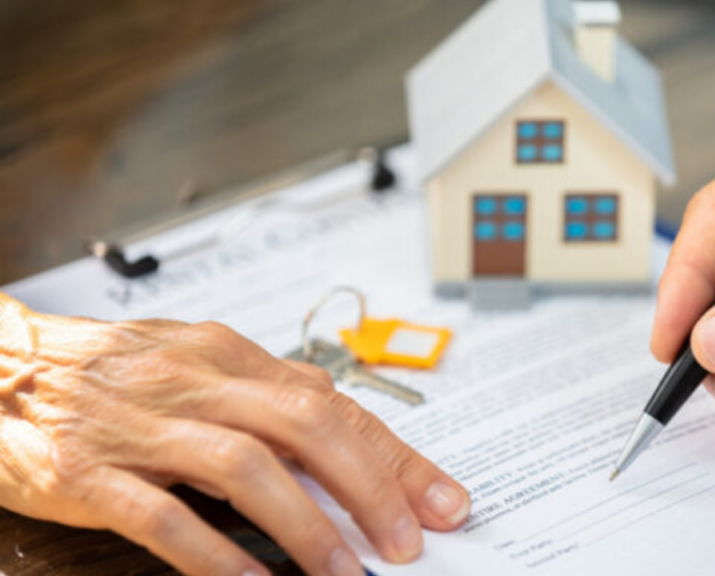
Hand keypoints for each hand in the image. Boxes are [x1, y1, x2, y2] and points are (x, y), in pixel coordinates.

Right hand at [0, 297, 470, 575]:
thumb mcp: (201, 370)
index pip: (334, 402)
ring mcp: (143, 427)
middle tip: (406, 543)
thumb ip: (271, 402)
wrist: (5, 366)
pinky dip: (220, 556)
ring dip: (306, 526)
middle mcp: (195, 381)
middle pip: (305, 425)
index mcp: (229, 354)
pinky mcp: (92, 473)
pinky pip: (166, 518)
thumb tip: (354, 448)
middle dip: (369, 488)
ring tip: (346, 574)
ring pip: (246, 468)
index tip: (441, 501)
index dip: (394, 456)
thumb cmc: (115, 373)